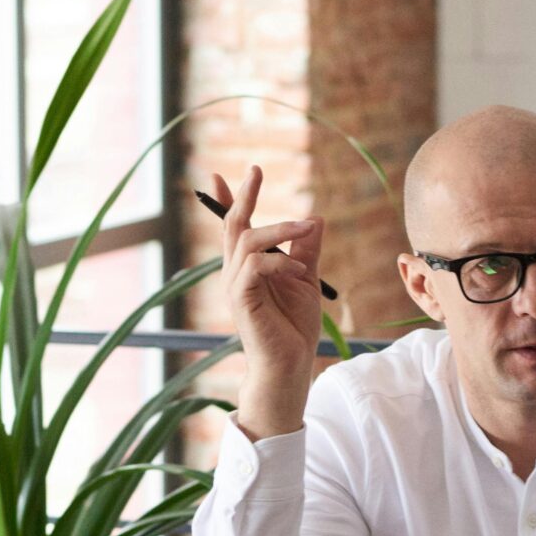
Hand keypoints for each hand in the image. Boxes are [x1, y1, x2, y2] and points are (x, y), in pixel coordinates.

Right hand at [215, 165, 326, 440]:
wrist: (289, 365)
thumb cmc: (294, 328)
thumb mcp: (306, 279)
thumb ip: (307, 250)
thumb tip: (316, 218)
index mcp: (247, 267)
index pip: (233, 229)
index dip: (225, 201)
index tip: (218, 176)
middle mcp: (235, 273)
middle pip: (232, 225)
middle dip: (242, 196)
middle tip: (255, 170)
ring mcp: (235, 286)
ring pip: (247, 240)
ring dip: (279, 229)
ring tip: (307, 227)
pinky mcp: (242, 300)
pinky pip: (255, 266)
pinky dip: (279, 261)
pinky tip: (298, 269)